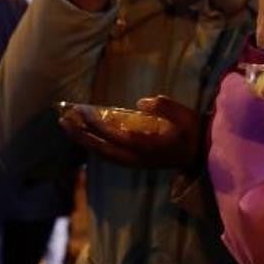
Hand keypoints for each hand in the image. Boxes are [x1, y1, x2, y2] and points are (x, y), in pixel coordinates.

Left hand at [58, 96, 200, 168]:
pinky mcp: (135, 162)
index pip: (112, 135)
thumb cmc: (193, 132)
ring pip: (102, 154)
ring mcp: (134, 162)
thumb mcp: (185, 116)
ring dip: (84, 141)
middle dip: (80, 134)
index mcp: (145, 146)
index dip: (94, 123)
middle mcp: (135, 157)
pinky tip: (86, 137)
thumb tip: (142, 102)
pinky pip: (108, 156)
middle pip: (100, 148)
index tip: (81, 111)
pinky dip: (94, 146)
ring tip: (68, 127)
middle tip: (62, 119)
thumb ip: (165, 107)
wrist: (201, 156)